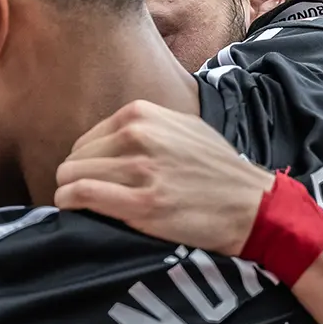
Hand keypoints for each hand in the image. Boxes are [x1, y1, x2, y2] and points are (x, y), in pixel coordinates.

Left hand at [55, 100, 272, 255]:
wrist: (253, 206)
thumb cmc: (216, 171)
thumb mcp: (182, 128)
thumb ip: (145, 127)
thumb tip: (106, 142)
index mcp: (143, 114)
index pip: (87, 139)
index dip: (84, 163)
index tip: (90, 180)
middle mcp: (138, 136)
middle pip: (76, 158)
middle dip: (75, 178)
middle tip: (86, 197)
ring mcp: (140, 169)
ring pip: (72, 175)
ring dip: (69, 192)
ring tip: (81, 206)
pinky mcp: (141, 203)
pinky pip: (82, 195)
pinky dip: (69, 202)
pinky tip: (73, 209)